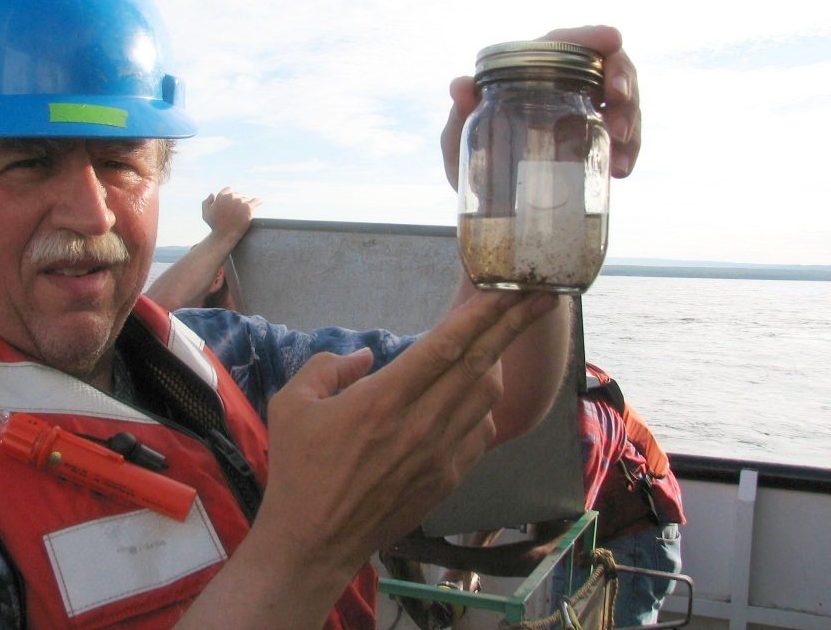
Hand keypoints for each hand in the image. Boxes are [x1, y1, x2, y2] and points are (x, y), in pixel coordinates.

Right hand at [201, 187, 261, 243]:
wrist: (225, 235)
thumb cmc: (215, 226)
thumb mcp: (206, 214)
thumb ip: (206, 202)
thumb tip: (212, 194)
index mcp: (222, 196)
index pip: (229, 190)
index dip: (229, 197)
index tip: (230, 204)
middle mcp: (232, 197)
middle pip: (238, 195)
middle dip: (238, 201)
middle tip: (237, 211)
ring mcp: (241, 202)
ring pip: (246, 199)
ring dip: (246, 204)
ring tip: (243, 213)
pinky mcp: (249, 208)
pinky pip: (256, 201)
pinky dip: (258, 201)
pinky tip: (260, 201)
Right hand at [253, 290, 558, 582]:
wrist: (314, 542)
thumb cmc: (298, 470)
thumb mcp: (292, 404)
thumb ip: (328, 367)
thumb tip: (364, 357)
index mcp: (384, 399)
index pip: (445, 345)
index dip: (480, 313)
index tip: (509, 289)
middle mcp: (421, 424)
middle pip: (481, 363)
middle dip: (513, 325)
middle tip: (541, 297)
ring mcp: (441, 455)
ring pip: (487, 397)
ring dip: (498, 362)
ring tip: (503, 339)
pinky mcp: (448, 479)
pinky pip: (480, 432)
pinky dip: (483, 405)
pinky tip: (475, 394)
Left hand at [440, 25, 641, 187]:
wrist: (485, 205)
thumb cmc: (469, 161)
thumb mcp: (458, 141)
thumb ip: (459, 115)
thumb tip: (460, 85)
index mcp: (531, 71)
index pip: (567, 42)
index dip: (592, 34)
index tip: (612, 39)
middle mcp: (563, 85)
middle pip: (609, 65)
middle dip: (624, 82)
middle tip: (618, 110)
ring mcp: (585, 112)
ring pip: (625, 100)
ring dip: (631, 120)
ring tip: (619, 151)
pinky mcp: (597, 141)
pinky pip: (625, 137)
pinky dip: (629, 151)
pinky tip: (621, 171)